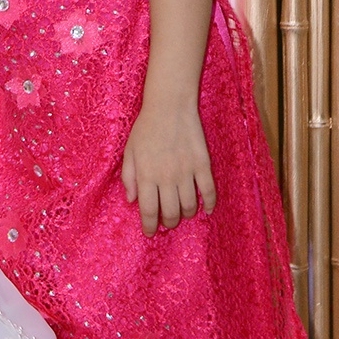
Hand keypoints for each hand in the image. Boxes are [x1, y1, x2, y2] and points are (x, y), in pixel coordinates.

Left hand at [121, 103, 215, 235]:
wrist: (170, 106)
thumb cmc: (146, 128)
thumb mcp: (129, 152)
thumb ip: (128, 177)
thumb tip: (131, 199)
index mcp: (146, 175)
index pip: (148, 210)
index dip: (149, 225)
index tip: (149, 232)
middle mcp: (167, 177)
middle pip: (171, 212)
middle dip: (169, 222)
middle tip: (167, 222)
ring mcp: (186, 171)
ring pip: (190, 205)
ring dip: (187, 215)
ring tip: (183, 214)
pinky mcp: (203, 164)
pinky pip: (209, 190)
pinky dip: (209, 204)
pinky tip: (206, 210)